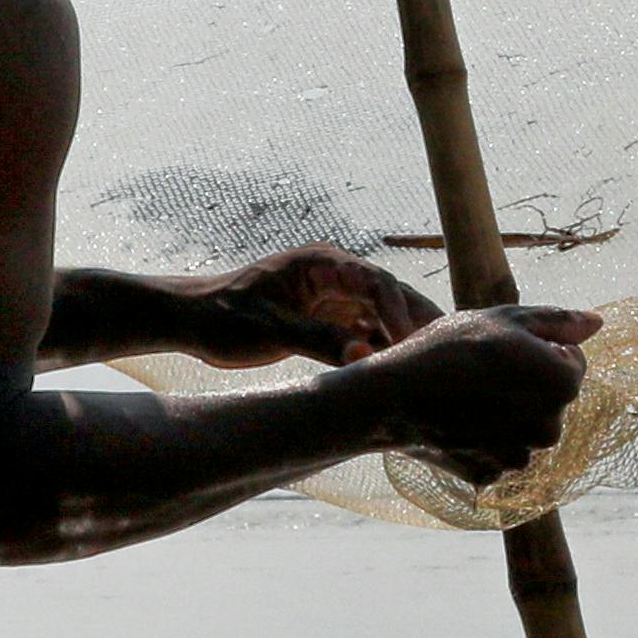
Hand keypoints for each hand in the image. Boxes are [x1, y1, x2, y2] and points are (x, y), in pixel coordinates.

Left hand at [193, 242, 439, 365]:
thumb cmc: (224, 317)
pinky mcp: (327, 318)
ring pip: (381, 315)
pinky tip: (395, 373)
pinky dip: (378, 350)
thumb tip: (363, 358)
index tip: (409, 344)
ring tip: (429, 368)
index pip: (374, 281)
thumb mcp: (270, 330)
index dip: (398, 311)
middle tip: (445, 353)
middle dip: (415, 321)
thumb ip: (318, 340)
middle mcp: (334, 275)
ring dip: (400, 339)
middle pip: (388, 295)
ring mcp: (333, 296)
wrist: (192, 320)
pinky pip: (363, 332)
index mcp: (321, 263)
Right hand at [363, 304, 600, 483]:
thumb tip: (597, 323)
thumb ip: (558, 321)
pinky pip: (499, 452)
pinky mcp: (493, 476)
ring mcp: (522, 456)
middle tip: (483, 369)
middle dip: (527, 384)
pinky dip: (485, 440)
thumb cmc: (452, 348)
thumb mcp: (506, 319)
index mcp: (564, 384)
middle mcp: (552, 427)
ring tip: (468, 396)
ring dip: (508, 413)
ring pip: (525, 427)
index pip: (571, 361)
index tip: (504, 346)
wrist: (395, 396)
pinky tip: (459, 423)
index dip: (541, 348)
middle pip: (550, 398)